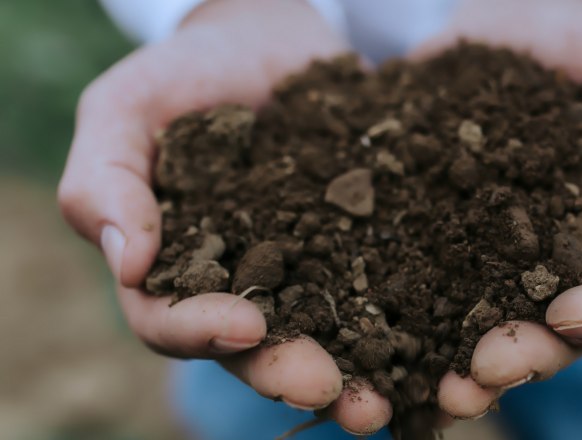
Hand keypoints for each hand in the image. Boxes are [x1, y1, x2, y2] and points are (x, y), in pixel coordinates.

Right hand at [58, 0, 390, 434]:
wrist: (266, 38)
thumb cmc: (184, 74)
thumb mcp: (126, 109)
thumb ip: (107, 181)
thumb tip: (132, 265)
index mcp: (172, 270)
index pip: (169, 321)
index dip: (201, 331)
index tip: (246, 325)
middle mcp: (237, 286)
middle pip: (252, 349)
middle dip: (285, 370)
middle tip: (328, 388)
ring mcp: (301, 270)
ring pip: (319, 335)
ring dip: (348, 372)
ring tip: (381, 400)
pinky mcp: (356, 246)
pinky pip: (377, 286)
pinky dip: (400, 316)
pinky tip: (432, 334)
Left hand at [411, 0, 581, 417]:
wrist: (509, 20)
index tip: (569, 312)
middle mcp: (563, 269)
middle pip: (557, 340)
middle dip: (522, 359)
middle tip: (482, 368)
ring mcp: (498, 263)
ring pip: (487, 332)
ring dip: (461, 364)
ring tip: (432, 382)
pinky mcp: (439, 243)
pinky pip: (424, 290)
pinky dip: (405, 320)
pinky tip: (378, 334)